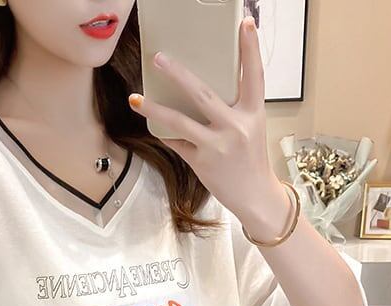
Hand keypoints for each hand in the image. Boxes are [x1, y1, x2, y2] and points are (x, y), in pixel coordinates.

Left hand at [128, 15, 283, 222]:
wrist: (255, 196)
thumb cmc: (251, 159)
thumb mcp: (251, 128)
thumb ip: (235, 108)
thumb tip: (204, 89)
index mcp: (253, 113)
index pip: (254, 75)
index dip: (250, 49)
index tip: (245, 23)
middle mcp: (236, 127)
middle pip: (203, 94)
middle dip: (178, 74)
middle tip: (159, 58)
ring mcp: (217, 145)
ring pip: (179, 121)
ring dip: (154, 108)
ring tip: (135, 98)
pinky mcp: (202, 162)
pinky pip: (176, 143)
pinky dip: (164, 133)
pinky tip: (152, 124)